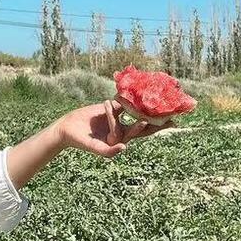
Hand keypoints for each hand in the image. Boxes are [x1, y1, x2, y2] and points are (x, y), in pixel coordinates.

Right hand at [56, 99, 177, 157]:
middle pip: (142, 122)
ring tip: (161, 99)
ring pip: (134, 110)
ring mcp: (118, 118)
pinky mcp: (111, 108)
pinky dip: (130, 95)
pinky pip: (122, 101)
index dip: (146, 128)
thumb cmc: (80, 141)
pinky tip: (141, 89)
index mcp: (120, 139)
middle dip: (156, 119)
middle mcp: (122, 129)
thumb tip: (123, 148)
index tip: (152, 121)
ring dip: (147, 105)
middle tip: (173, 115)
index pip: (137, 133)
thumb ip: (108, 151)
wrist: (68, 129)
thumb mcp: (94, 147)